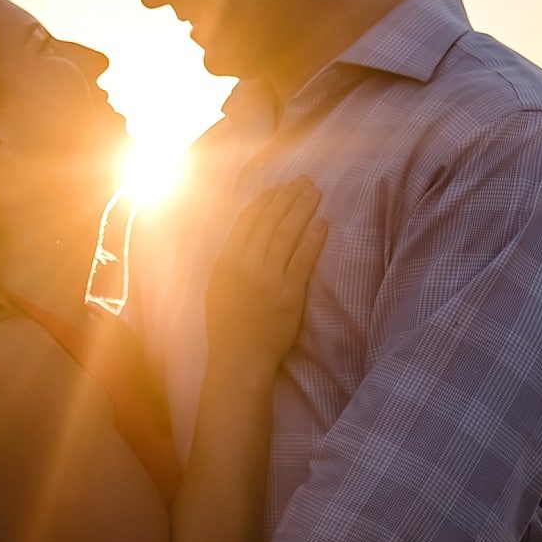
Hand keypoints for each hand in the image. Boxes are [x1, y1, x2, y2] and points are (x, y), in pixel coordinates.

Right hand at [205, 177, 326, 373]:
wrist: (239, 360)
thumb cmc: (228, 326)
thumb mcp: (218, 286)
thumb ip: (230, 259)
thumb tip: (246, 233)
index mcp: (226, 261)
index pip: (247, 220)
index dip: (265, 199)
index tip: (279, 186)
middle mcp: (245, 265)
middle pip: (270, 221)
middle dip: (288, 196)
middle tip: (303, 180)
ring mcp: (268, 279)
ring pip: (287, 234)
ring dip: (302, 209)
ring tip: (314, 193)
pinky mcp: (289, 294)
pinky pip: (303, 259)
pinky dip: (313, 238)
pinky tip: (322, 223)